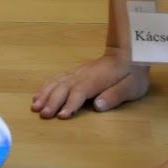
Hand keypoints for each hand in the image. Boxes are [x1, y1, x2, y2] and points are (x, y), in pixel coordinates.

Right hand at [32, 47, 148, 117]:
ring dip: (45, 94)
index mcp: (97, 79)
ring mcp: (78, 72)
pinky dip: (46, 86)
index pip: (81, 91)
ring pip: (58, 81)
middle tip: (43, 114)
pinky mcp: (75, 72)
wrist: (128, 52)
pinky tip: (39, 95)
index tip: (62, 115)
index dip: (71, 103)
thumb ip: (115, 95)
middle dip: (52, 101)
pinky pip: (57, 78)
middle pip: (64, 87)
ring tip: (35, 106)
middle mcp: (83, 74)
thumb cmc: (132, 72)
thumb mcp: (132, 86)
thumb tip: (98, 105)